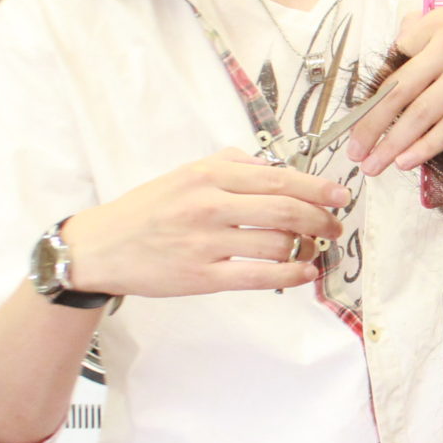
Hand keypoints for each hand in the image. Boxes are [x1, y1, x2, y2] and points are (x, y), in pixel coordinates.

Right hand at [60, 150, 348, 297]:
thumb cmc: (148, 210)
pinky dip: (290, 274)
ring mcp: (206, 242)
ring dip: (306, 247)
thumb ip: (231, 165)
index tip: (340, 194)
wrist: (102, 247)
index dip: (316, 187)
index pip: (277, 177)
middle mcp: (209, 204)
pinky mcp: (201, 277)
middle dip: (321, 217)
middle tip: (335, 225)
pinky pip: (258, 276)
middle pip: (285, 208)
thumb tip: (276, 167)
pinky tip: (303, 272)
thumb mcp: (186, 173)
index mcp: (208, 174)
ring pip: (276, 242)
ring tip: (313, 248)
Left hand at [344, 0, 442, 174]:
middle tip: (352, 150)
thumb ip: (435, 26)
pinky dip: (427, 144)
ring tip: (373, 165)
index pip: (396, 60)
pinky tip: (409, 160)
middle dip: (370, 124)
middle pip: (398, 90)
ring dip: (392, 142)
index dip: (376, 93)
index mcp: (439, 22)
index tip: (362, 118)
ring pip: (420, 111)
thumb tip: (403, 38)